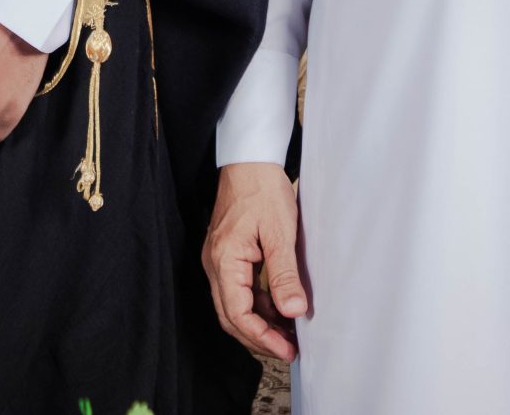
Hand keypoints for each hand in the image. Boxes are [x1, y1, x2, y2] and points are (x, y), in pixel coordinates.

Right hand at [202, 162, 306, 361]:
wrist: (250, 159)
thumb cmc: (262, 188)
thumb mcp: (281, 232)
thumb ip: (285, 275)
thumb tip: (293, 311)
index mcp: (224, 260)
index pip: (237, 314)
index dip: (262, 338)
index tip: (286, 349)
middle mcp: (215, 264)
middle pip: (232, 316)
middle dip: (259, 337)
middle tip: (288, 349)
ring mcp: (219, 259)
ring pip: (235, 305)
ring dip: (260, 323)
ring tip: (289, 333)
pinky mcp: (228, 254)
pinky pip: (240, 289)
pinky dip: (259, 304)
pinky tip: (280, 308)